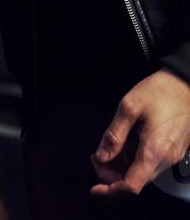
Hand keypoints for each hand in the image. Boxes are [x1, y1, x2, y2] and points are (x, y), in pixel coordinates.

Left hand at [90, 69, 189, 195]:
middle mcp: (166, 159)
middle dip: (112, 175)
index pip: (131, 185)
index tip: (95, 189)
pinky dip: (132, 162)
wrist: (186, 84)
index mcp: (154, 151)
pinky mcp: (174, 151)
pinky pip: (150, 165)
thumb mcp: (129, 107)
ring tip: (107, 149)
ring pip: (142, 174)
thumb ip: (113, 135)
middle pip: (135, 182)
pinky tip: (123, 146)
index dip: (111, 190)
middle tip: (97, 156)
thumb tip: (101, 156)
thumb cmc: (160, 92)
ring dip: (121, 168)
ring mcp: (172, 156)